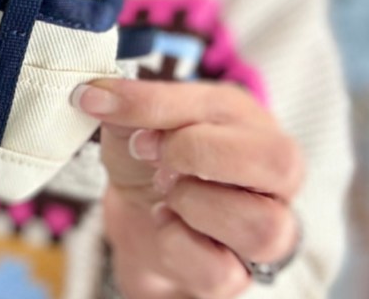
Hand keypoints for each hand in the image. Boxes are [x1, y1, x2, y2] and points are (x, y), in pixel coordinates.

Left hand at [72, 79, 304, 298]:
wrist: (136, 219)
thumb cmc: (149, 162)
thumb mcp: (134, 123)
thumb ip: (128, 106)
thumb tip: (95, 96)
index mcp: (250, 124)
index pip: (228, 107)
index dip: (157, 105)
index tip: (107, 106)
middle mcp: (273, 178)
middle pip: (278, 162)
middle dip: (196, 153)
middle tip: (156, 157)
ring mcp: (266, 230)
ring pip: (262, 225)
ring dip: (192, 203)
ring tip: (165, 194)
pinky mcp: (240, 276)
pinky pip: (222, 271)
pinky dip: (178, 245)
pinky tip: (166, 225)